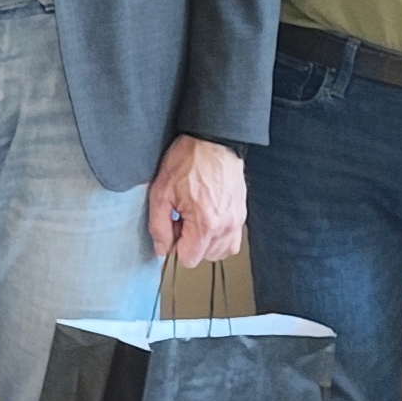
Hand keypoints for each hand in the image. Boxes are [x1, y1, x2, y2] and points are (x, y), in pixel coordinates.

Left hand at [148, 136, 245, 267]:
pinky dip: (219, 236)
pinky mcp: (242, 213)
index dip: (176, 247)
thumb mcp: (161, 193)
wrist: (213, 141)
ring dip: (206, 242)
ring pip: (221, 251)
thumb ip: (158, 227)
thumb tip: (161, 249)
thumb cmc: (188, 161)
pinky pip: (232, 238)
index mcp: (206, 223)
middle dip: (191, 244)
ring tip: (196, 219)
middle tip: (183, 219)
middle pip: (205, 257)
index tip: (172, 229)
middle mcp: (226, 225)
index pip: (189, 259)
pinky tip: (208, 217)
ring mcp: (237, 220)